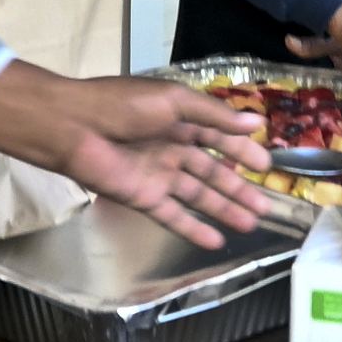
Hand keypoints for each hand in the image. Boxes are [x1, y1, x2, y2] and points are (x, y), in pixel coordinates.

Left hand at [0, 62, 271, 247]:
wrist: (74, 128)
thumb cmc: (123, 106)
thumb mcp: (174, 100)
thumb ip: (214, 116)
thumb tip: (256, 122)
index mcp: (179, 119)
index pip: (218, 137)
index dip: (242, 150)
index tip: (266, 166)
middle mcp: (171, 147)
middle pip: (212, 171)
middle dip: (238, 188)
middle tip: (266, 206)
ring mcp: (158, 175)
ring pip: (198, 195)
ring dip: (224, 209)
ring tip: (251, 224)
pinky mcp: (143, 198)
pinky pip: (174, 216)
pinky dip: (194, 229)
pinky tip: (216, 241)